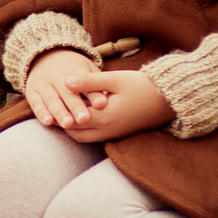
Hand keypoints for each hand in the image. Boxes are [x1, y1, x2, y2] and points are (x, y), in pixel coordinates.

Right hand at [23, 48, 99, 128]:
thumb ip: (96, 86)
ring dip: (59, 112)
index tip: (101, 105)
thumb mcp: (87, 71)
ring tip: (68, 124)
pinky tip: (48, 122)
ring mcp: (43, 83)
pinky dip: (41, 112)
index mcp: (74, 70)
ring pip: (51, 99)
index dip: (93, 94)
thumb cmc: (74, 70)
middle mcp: (57, 76)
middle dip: (75, 106)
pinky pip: (35, 102)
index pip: (85, 83)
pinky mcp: (31, 91)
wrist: (44, 57)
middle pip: (67, 92)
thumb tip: (104, 104)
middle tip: (84, 120)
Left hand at [56, 69, 172, 142]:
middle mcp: (107, 130)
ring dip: (74, 127)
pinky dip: (85, 128)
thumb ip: (89, 82)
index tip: (47, 102)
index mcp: (103, 118)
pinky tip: (83, 114)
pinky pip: (96, 135)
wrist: (171, 99)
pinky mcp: (120, 133)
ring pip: (85, 137)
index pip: (71, 121)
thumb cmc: (143, 86)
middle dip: (63, 124)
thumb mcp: (115, 80)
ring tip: (65, 112)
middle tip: (52, 110)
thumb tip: (65, 81)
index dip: (57, 113)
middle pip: (75, 133)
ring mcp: (114, 134)